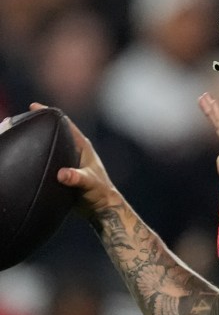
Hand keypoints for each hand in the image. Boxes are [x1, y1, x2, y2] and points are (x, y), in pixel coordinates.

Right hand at [29, 102, 120, 217]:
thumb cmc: (99, 193)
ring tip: (19, 133)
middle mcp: (76, 150)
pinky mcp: (65, 170)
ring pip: (52, 144)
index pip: (65, 124)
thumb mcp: (88, 184)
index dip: (50, 114)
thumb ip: (77, 178)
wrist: (101, 207)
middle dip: (40, 124)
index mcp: (83, 146)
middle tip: (20, 119)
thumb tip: (62, 174)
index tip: (34, 106)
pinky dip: (38, 154)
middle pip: (56, 132)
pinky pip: (49, 157)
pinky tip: (25, 156)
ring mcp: (70, 160)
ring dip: (38, 139)